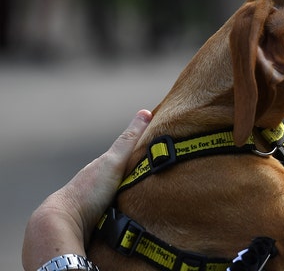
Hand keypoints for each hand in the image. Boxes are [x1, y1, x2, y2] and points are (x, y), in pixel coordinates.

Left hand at [22, 110, 151, 269]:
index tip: (163, 148)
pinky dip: (131, 211)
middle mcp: (102, 183)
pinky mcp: (103, 221)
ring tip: (157, 197)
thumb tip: (146, 112)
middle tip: (166, 173)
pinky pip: (121, 213)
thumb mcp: (114, 161)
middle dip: (142, 174)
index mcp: (105, 166)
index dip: (144, 150)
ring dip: (137, 195)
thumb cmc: (88, 190)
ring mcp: (101, 202)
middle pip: (127, 175)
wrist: (64, 223)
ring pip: (124, 195)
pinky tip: (140, 214)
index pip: (128, 154)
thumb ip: (130, 140)